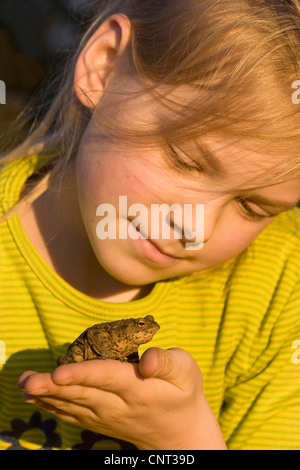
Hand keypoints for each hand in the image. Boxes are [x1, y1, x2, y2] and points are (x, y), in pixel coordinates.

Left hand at [17, 348, 226, 449]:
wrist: (180, 434)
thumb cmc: (184, 393)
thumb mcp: (186, 371)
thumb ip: (166, 361)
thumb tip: (147, 360)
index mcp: (138, 390)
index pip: (107, 379)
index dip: (82, 375)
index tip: (59, 373)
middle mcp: (118, 406)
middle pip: (82, 394)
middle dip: (53, 387)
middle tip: (27, 381)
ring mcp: (106, 416)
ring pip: (73, 405)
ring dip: (47, 396)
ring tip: (24, 385)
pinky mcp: (99, 421)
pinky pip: (72, 414)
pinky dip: (52, 405)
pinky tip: (36, 398)